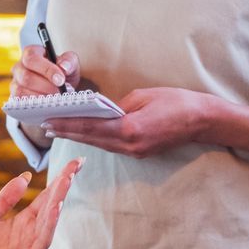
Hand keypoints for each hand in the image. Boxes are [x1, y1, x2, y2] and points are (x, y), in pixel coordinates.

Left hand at [0, 159, 82, 248]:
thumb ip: (6, 199)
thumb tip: (25, 176)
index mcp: (22, 222)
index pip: (45, 198)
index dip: (59, 180)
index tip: (74, 162)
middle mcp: (31, 233)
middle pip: (51, 205)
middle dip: (64, 185)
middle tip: (77, 164)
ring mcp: (30, 247)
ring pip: (49, 221)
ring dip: (58, 201)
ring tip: (66, 180)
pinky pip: (41, 241)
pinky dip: (49, 225)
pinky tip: (54, 209)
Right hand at [11, 43, 80, 98]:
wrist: (61, 86)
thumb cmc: (62, 71)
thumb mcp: (70, 63)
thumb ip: (69, 61)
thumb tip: (64, 67)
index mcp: (30, 53)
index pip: (32, 59)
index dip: (46, 69)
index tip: (60, 80)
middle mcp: (19, 67)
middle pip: (26, 77)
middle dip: (46, 87)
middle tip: (62, 92)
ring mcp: (15, 83)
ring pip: (22, 91)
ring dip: (42, 97)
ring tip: (57, 98)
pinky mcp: (16, 97)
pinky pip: (21, 103)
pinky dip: (36, 105)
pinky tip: (49, 104)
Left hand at [44, 88, 226, 158]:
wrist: (203, 121)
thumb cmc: (176, 102)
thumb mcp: (143, 96)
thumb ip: (118, 106)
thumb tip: (100, 111)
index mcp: (130, 129)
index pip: (91, 127)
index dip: (68, 124)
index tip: (49, 121)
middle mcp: (130, 145)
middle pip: (91, 139)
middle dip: (67, 132)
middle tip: (45, 126)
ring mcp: (135, 152)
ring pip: (99, 144)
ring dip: (78, 137)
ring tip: (57, 129)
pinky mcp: (139, 152)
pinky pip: (110, 145)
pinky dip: (94, 139)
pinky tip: (83, 133)